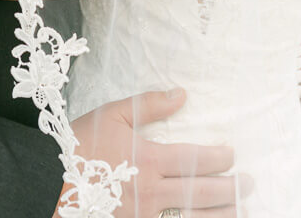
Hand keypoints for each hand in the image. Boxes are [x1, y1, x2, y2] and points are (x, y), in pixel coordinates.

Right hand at [64, 88, 251, 217]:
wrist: (50, 180)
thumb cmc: (80, 144)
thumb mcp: (113, 114)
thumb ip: (150, 104)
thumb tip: (183, 94)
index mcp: (149, 159)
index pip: (196, 160)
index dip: (219, 158)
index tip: (232, 154)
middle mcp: (153, 191)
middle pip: (202, 193)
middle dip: (230, 189)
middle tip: (250, 184)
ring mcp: (145, 216)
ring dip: (221, 215)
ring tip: (241, 211)